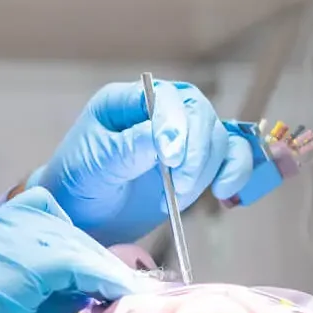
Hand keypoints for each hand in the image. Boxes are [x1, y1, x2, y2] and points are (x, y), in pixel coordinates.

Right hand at [0, 189, 140, 312]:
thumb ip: (23, 288)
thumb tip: (71, 289)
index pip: (35, 213)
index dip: (66, 238)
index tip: (87, 267)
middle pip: (56, 223)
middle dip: (88, 252)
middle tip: (115, 280)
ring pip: (67, 239)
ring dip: (99, 263)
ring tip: (122, 286)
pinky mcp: (14, 270)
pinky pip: (72, 263)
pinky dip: (99, 275)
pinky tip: (116, 290)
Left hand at [31, 80, 253, 245]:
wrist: (82, 215)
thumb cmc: (78, 183)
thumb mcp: (95, 164)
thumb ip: (129, 148)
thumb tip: (166, 139)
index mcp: (125, 101)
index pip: (165, 98)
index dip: (175, 124)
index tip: (170, 158)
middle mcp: (157, 112)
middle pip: (199, 115)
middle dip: (195, 152)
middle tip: (180, 185)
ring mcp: (180, 137)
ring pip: (218, 138)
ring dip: (208, 170)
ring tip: (180, 197)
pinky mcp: (196, 163)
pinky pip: (231, 158)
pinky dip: (234, 173)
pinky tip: (223, 193)